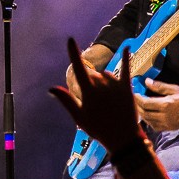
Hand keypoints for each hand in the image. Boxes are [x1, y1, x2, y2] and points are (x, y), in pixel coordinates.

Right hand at [47, 36, 144, 158]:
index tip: (70, 39)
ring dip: (103, 81)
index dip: (73, 53)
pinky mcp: (127, 87)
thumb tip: (51, 88)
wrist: (123, 138)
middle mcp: (102, 84)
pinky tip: (127, 48)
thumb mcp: (79, 117)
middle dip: (90, 83)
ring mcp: (115, 85)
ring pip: (106, 75)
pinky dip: (125, 58)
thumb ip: (66, 100)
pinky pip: (126, 69)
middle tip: (95, 104)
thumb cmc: (98, 129)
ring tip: (107, 101)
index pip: (78, 68)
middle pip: (92, 75)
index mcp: (88, 91)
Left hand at [134, 80, 178, 130]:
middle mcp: (164, 116)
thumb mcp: (174, 88)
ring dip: (142, 114)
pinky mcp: (169, 128)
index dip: (137, 99)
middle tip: (135, 100)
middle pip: (144, 113)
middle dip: (137, 106)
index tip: (134, 93)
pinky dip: (149, 121)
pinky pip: (154, 126)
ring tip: (140, 106)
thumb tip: (147, 82)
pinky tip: (148, 115)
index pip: (145, 103)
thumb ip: (159, 87)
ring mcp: (166, 124)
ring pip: (148, 121)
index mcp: (165, 105)